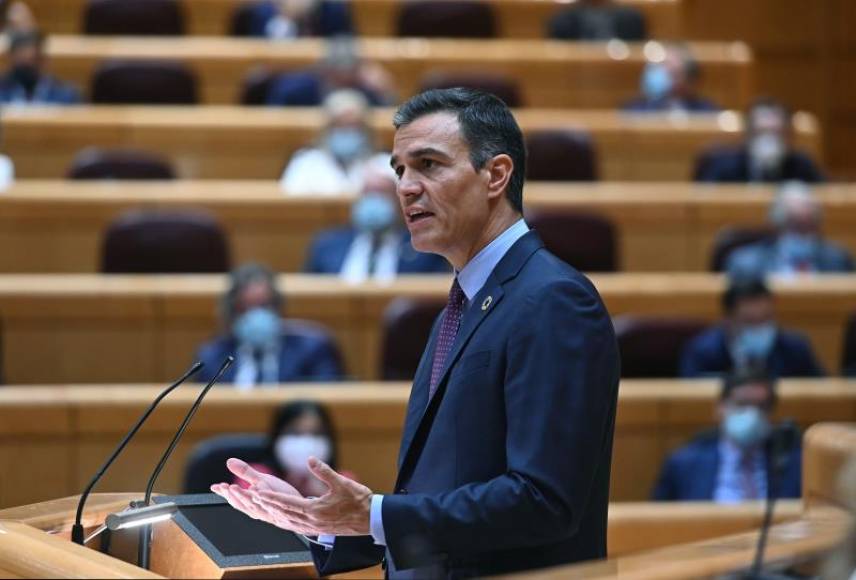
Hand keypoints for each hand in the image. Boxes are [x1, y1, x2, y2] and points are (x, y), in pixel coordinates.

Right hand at [210, 458, 301, 522]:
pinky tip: (256, 492)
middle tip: (224, 487)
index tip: (214, 487)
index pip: (233, 498)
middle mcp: (256, 509)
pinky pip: (269, 506)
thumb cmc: (276, 493)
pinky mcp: (279, 508)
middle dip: (231, 495)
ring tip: (235, 488)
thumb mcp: (260, 480)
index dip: (223, 493)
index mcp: (249, 503)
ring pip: (252, 506)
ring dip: (243, 498)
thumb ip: (245, 472)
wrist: (297, 505)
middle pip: (240, 504)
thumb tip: (229, 461)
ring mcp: (267, 510)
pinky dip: (262, 500)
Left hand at [250, 457, 371, 535]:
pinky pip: (295, 526)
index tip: (258, 493)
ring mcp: (313, 528)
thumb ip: (324, 471)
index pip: (287, 504)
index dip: (272, 498)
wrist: (370, 519)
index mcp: (315, 511)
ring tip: (261, 507)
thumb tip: (310, 458)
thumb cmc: (358, 501)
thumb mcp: (342, 483)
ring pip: (287, 522)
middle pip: (283, 514)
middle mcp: (311, 522)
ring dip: (273, 514)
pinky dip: (284, 520)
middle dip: (267, 506)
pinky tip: (280, 517)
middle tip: (252, 498)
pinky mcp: (317, 529)